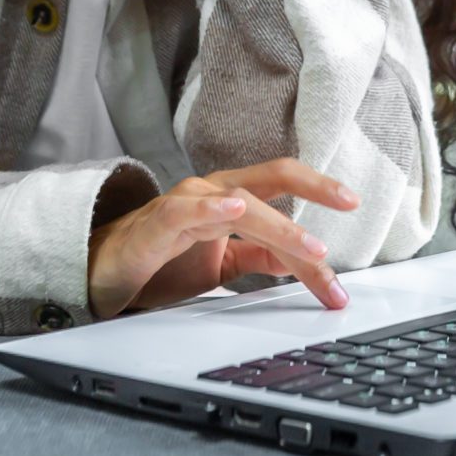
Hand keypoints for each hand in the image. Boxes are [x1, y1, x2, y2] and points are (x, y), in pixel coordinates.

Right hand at [86, 157, 361, 318]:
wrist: (101, 276)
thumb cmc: (159, 263)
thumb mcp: (222, 264)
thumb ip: (259, 257)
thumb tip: (302, 259)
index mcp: (230, 199)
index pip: (283, 188)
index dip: (320, 191)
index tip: (355, 207)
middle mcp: (212, 192)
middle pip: (271, 180)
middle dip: (314, 189)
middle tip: (349, 205)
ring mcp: (184, 204)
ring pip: (240, 203)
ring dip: (279, 225)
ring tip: (310, 246)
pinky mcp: (156, 224)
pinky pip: (185, 211)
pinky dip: (210, 209)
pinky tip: (233, 209)